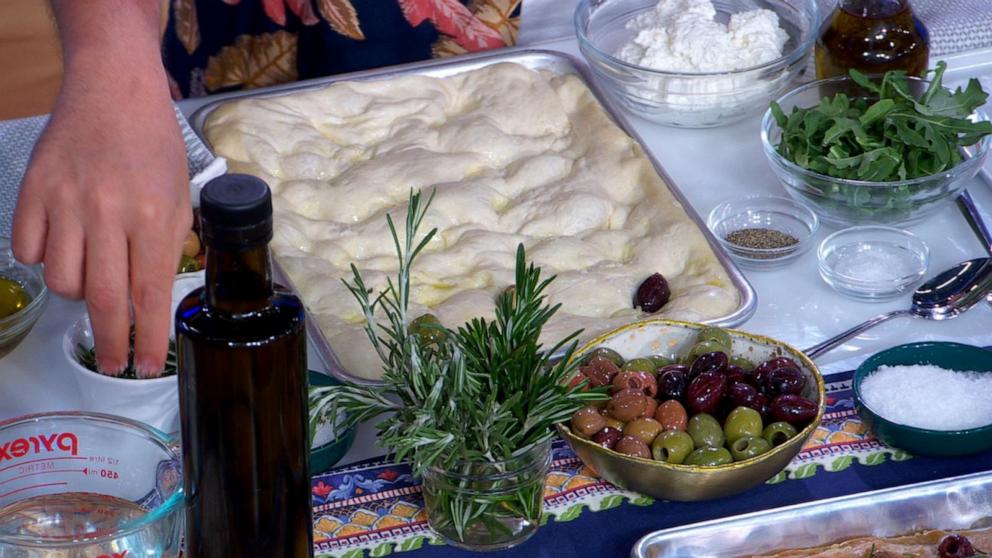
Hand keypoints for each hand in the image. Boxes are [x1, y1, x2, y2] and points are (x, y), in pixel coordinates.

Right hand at [12, 69, 189, 376]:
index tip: (145, 366)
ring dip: (78, 294)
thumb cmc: (154, 146)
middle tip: (114, 364)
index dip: (147, 339)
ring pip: (61, 281)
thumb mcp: (178, 197)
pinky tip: (63, 247)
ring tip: (93, 279)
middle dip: (110, 342)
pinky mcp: (32, 192)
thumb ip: (168, 247)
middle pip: (103, 300)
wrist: (113, 89)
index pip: (149, 296)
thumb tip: (154, 299)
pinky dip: (44, 261)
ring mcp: (65, 203)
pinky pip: (28, 251)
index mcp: (151, 218)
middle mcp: (107, 214)